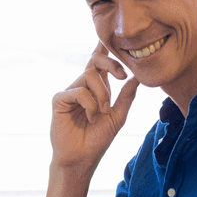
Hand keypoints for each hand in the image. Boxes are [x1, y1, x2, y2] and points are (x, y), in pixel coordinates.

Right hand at [50, 43, 139, 170]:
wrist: (81, 159)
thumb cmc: (97, 139)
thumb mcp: (118, 116)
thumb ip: (127, 96)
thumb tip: (138, 76)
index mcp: (96, 88)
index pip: (100, 62)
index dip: (103, 47)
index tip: (109, 36)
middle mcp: (82, 86)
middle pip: (95, 60)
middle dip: (111, 63)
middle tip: (122, 76)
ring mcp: (69, 92)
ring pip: (90, 75)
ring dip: (102, 94)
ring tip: (102, 112)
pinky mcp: (59, 100)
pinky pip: (79, 91)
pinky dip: (90, 104)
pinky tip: (91, 118)